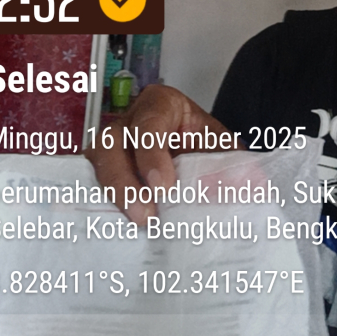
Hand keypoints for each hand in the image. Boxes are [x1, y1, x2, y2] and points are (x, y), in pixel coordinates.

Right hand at [84, 85, 237, 223]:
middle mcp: (128, 122)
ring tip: (137, 226)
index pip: (148, 123)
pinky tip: (121, 231)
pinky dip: (105, 208)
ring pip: (96, 166)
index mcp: (160, 105)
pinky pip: (92, 188)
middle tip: (146, 215)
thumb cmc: (203, 144)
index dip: (151, 155)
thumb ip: (230, 163)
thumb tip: (243, 189)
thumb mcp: (222, 147)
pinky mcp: (104, 173)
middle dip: (124, 182)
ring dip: (113, 198)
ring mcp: (110, 147)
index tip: (164, 186)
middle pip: (110, 144)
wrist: (195, 154)